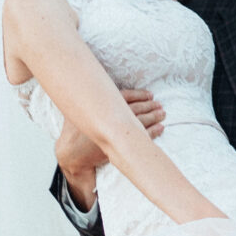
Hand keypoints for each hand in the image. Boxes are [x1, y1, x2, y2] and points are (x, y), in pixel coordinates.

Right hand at [54, 89, 164, 206]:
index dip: (140, 95)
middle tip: (160, 104)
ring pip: (141, 122)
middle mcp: (111, 119)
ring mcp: (117, 133)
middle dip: (150, 106)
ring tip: (162, 114)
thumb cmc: (73, 132)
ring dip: (154, 117)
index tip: (150, 95)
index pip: (126, 97)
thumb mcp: (76, 111)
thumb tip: (88, 81)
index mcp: (102, 107)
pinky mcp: (121, 146)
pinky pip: (142, 137)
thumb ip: (85, 98)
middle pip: (136, 109)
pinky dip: (153, 132)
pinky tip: (160, 128)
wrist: (72, 154)